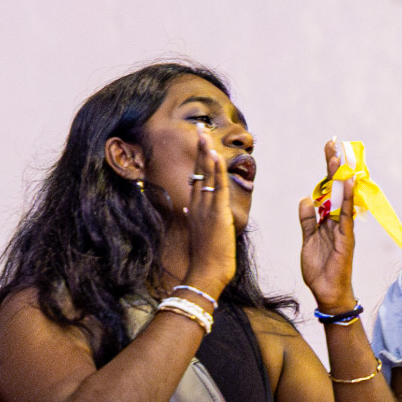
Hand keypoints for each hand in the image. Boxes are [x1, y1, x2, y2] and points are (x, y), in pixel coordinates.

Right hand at [182, 128, 236, 296]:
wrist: (205, 273)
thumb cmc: (205, 259)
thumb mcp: (198, 234)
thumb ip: (193, 218)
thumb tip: (185, 209)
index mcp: (194, 209)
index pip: (196, 178)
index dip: (198, 160)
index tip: (200, 144)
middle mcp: (197, 205)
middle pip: (198, 171)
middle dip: (199, 148)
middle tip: (199, 128)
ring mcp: (205, 208)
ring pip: (205, 175)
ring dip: (205, 152)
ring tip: (203, 132)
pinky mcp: (216, 213)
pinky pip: (216, 187)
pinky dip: (216, 170)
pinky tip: (213, 155)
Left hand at [298, 139, 357, 312]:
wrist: (328, 293)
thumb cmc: (320, 269)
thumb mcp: (308, 240)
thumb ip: (307, 220)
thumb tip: (306, 199)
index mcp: (327, 219)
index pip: (327, 189)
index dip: (327, 170)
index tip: (329, 148)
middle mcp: (337, 220)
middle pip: (335, 188)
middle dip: (334, 165)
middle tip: (333, 143)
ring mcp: (343, 228)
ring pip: (342, 197)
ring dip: (340, 176)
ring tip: (340, 156)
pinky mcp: (346, 238)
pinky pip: (346, 214)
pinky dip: (347, 198)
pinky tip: (348, 183)